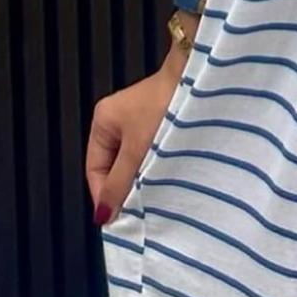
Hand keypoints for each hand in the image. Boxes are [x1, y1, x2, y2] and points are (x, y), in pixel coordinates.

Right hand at [84, 51, 185, 226]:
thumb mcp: (138, 150)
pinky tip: (171, 178)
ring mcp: (144, 117)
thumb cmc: (163, 110)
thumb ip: (120, 183)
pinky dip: (160, 165)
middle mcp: (120, 118)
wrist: (201, 77)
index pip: (95, 168)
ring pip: (138, 159)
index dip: (104, 194)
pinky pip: (155, 150)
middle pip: (116, 164)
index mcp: (103, 120)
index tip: (118, 219)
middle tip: (140, 212)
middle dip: (127, 188)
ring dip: (146, 177)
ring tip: (157, 198)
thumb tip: (102, 216)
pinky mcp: (166, 118)